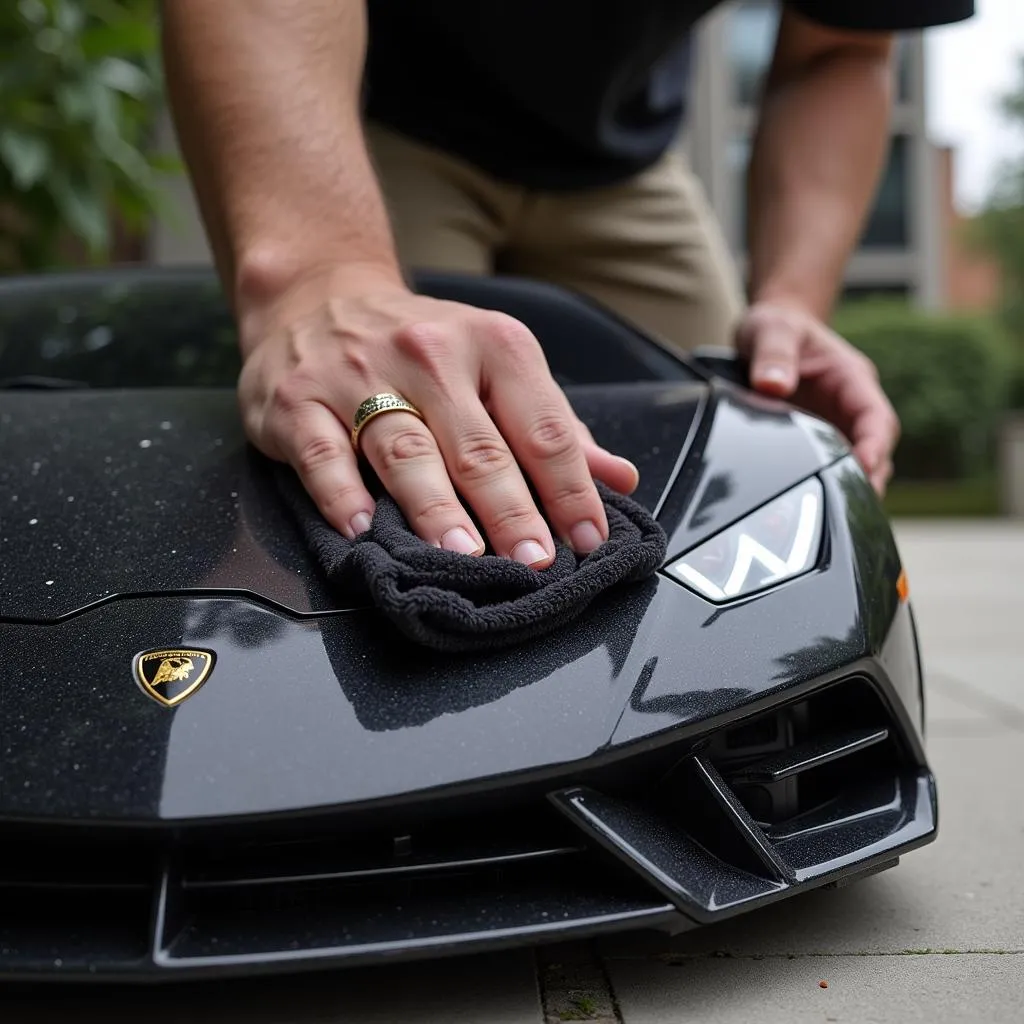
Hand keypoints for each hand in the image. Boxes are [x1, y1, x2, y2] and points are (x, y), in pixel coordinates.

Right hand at [236, 267, 639, 566]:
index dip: (569, 488)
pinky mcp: (301, 400)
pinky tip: (360, 528)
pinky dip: (340, 492)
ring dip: (436, 507)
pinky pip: (322, 451)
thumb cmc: (424, 346)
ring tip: (461, 552)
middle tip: (532, 561)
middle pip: (477, 445)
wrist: (320, 292)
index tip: (588, 540)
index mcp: (493, 344)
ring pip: (405, 449)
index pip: (542, 427)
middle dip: (510, 509)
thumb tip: (618, 480)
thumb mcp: (498, 365)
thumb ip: (554, 426)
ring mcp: (360, 374)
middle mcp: (430, 353)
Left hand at [736, 301, 899, 493]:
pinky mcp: (818, 438)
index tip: (865, 465)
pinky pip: (830, 465)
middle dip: (868, 477)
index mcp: (851, 379)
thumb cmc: (777, 326)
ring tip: (831, 516)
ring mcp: (837, 424)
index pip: (875, 417)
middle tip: (850, 508)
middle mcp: (850, 406)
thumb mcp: (770, 329)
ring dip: (850, 487)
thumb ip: (772, 355)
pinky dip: (827, 485)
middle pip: (874, 449)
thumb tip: (773, 385)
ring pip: (856, 463)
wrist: (770, 329)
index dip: (875, 444)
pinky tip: (810, 507)